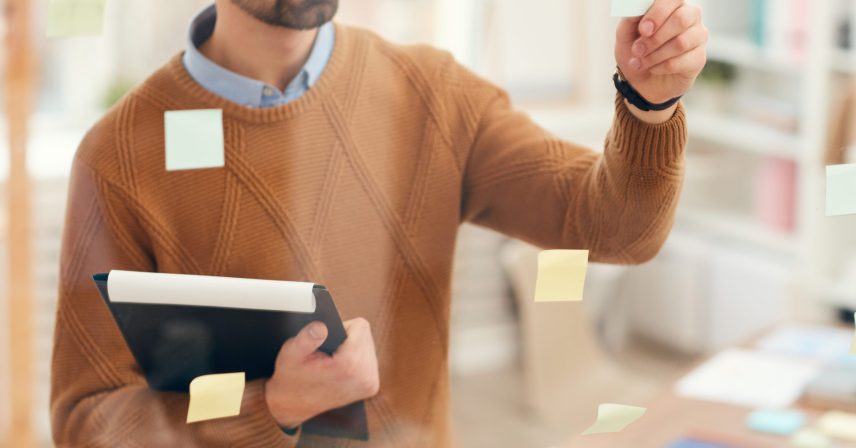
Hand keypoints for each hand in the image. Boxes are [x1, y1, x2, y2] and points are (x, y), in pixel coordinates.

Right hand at [264, 318, 379, 427]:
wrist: (293, 404)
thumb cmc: (292, 377)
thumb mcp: (291, 353)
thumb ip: (307, 338)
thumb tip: (321, 326)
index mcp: (350, 365)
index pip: (361, 326)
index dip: (342, 327)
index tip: (328, 340)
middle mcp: (366, 376)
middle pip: (366, 336)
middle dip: (348, 339)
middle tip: (329, 352)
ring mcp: (370, 383)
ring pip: (369, 346)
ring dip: (353, 349)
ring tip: (334, 360)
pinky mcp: (371, 387)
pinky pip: (370, 359)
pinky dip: (356, 359)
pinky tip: (342, 367)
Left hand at [615, 0, 707, 104]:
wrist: (640, 82)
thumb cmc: (635, 52)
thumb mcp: (625, 35)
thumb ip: (630, 18)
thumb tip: (636, 8)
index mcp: (672, 5)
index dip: (658, 13)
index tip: (643, 30)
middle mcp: (690, 16)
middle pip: (681, 19)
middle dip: (655, 38)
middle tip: (638, 50)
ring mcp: (698, 37)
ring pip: (681, 42)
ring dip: (654, 55)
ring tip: (640, 62)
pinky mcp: (699, 58)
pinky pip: (682, 61)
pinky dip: (661, 67)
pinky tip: (653, 69)